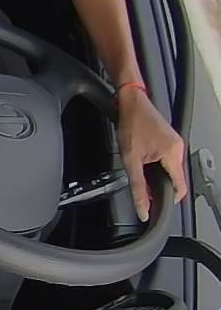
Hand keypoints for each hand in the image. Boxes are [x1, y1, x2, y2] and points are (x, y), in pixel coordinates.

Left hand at [117, 86, 187, 220]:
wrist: (131, 102)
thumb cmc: (132, 124)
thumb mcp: (130, 159)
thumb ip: (138, 185)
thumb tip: (142, 206)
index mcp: (173, 155)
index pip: (179, 187)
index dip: (168, 200)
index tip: (157, 207)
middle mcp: (178, 149)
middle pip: (174, 178)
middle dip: (159, 187)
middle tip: (142, 189)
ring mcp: (175, 144)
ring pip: (170, 169)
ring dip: (157, 175)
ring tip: (140, 171)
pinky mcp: (169, 140)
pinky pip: (167, 159)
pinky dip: (156, 165)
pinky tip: (143, 162)